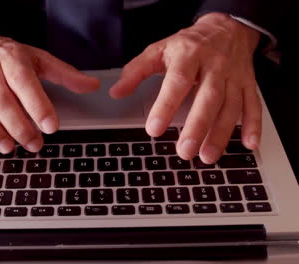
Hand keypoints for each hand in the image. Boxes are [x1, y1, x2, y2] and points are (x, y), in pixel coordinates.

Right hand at [0, 20, 99, 152]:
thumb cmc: (4, 54)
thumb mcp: (36, 58)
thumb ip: (64, 74)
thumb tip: (91, 86)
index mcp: (11, 59)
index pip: (24, 82)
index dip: (38, 105)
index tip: (51, 126)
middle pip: (2, 100)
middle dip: (19, 126)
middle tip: (34, 145)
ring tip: (7, 147)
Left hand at [110, 13, 260, 163]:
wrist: (226, 27)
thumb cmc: (189, 43)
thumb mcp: (159, 50)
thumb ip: (136, 71)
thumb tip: (117, 92)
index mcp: (189, 56)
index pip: (176, 82)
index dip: (165, 106)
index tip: (154, 129)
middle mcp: (214, 66)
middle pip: (208, 98)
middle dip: (197, 126)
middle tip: (185, 151)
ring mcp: (233, 76)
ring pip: (230, 106)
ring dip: (221, 133)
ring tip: (208, 156)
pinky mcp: (247, 84)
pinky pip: (253, 105)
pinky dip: (253, 126)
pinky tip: (248, 145)